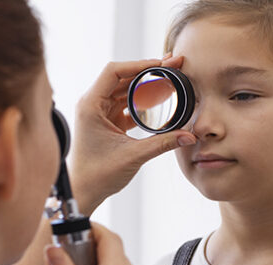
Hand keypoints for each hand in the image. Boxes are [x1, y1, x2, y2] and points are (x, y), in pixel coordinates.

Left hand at [70, 56, 196, 214]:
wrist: (84, 192)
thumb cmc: (97, 175)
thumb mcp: (133, 156)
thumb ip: (162, 143)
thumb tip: (189, 136)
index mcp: (90, 105)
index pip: (113, 72)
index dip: (138, 64)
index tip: (160, 64)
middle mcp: (93, 104)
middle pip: (122, 77)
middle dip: (148, 72)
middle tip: (172, 66)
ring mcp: (100, 113)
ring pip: (125, 90)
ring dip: (146, 85)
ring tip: (170, 79)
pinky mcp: (107, 122)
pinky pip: (127, 104)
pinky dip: (143, 101)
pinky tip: (160, 99)